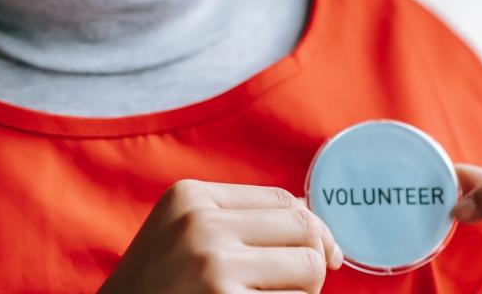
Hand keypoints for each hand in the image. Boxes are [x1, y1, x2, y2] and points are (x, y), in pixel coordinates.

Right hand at [97, 179, 342, 293]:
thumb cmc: (155, 286)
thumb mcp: (181, 232)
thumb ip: (237, 218)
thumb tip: (313, 219)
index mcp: (190, 197)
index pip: (283, 200)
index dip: (315, 228)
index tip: (326, 254)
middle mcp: (201, 225)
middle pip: (303, 230)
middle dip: (312, 261)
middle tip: (293, 286)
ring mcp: (213, 267)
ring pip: (309, 270)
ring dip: (303, 293)